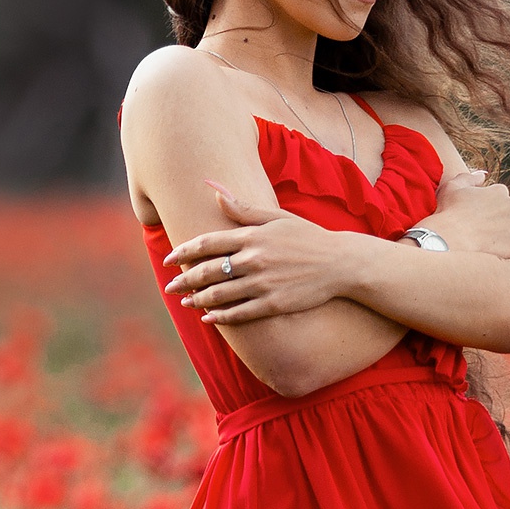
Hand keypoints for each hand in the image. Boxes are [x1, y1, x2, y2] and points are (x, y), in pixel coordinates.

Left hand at [163, 181, 365, 321]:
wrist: (340, 263)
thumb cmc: (308, 237)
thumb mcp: (276, 217)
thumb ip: (243, 208)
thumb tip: (213, 190)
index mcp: (252, 236)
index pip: (207, 243)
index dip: (183, 251)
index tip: (169, 258)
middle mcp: (254, 260)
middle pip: (208, 271)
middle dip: (184, 280)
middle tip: (170, 286)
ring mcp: (263, 283)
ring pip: (220, 294)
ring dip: (198, 300)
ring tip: (186, 302)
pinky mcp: (273, 304)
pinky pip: (240, 313)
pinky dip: (221, 317)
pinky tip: (209, 318)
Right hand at [426, 167, 509, 264]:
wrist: (445, 240)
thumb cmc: (446, 215)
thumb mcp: (453, 187)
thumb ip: (469, 178)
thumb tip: (483, 176)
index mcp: (500, 193)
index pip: (505, 205)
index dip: (495, 218)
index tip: (484, 229)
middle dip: (507, 231)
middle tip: (490, 245)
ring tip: (500, 257)